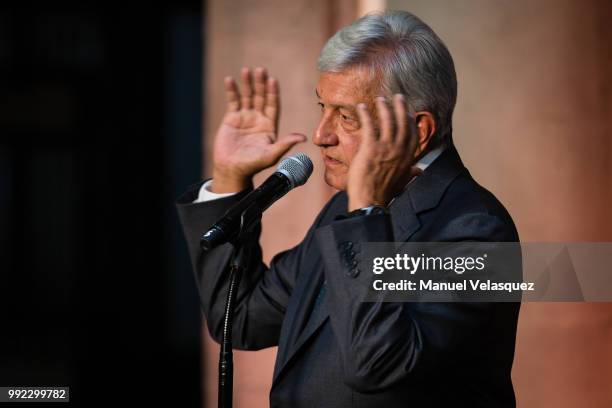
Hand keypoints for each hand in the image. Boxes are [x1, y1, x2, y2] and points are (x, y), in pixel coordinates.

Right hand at [211, 67, 305, 192]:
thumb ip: (286, 143)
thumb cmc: (253, 164)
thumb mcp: (272, 154)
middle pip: (261, 97)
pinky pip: (233, 101)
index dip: (273, 93)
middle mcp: (258, 119)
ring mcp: (245, 117)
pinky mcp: (232, 118)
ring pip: (247, 96)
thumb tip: (303, 138)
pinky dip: (232, 90)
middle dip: (261, 84)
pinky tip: (230, 80)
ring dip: (247, 83)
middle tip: (261, 70)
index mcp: (269, 125)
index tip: (273, 80)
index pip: (273, 105)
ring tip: (247, 70)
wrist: (232, 169)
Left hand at [347, 95, 421, 210]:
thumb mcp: (402, 181)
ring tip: (380, 99)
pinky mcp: (370, 147)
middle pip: (403, 122)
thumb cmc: (384, 192)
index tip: (407, 112)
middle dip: (401, 107)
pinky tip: (361, 106)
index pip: (413, 133)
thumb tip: (420, 171)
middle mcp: (399, 150)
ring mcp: (386, 148)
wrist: (370, 200)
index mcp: (408, 157)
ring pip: (387, 121)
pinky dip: (365, 114)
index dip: (410, 121)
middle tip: (398, 97)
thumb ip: (411, 173)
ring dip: (384, 107)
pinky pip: (369, 125)